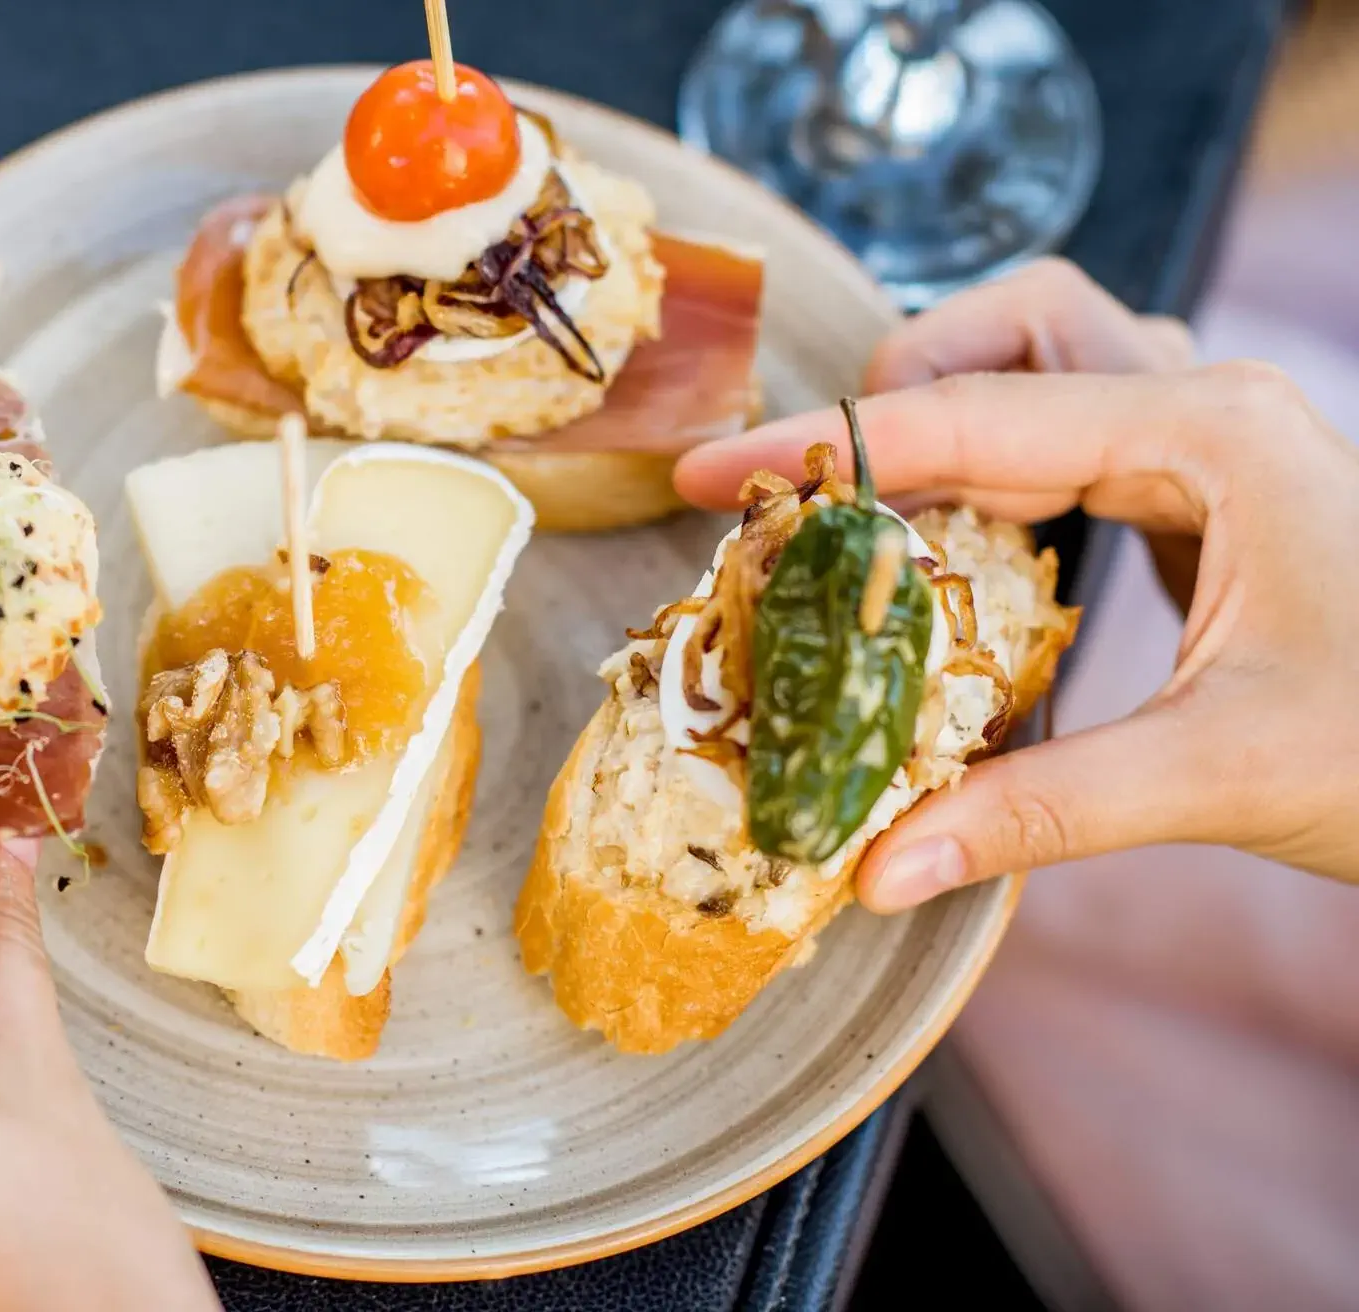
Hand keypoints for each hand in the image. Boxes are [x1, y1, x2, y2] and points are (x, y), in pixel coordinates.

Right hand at [674, 307, 1358, 911]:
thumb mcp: (1219, 775)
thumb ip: (1039, 812)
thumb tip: (878, 869)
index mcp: (1211, 435)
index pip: (975, 416)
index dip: (831, 449)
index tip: (714, 475)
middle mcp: (1209, 405)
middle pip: (1014, 331)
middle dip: (898, 391)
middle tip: (812, 494)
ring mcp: (1214, 438)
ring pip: (1045, 366)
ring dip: (947, 419)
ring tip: (867, 517)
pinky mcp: (1209, 489)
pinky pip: (1072, 435)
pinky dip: (992, 473)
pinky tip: (956, 555)